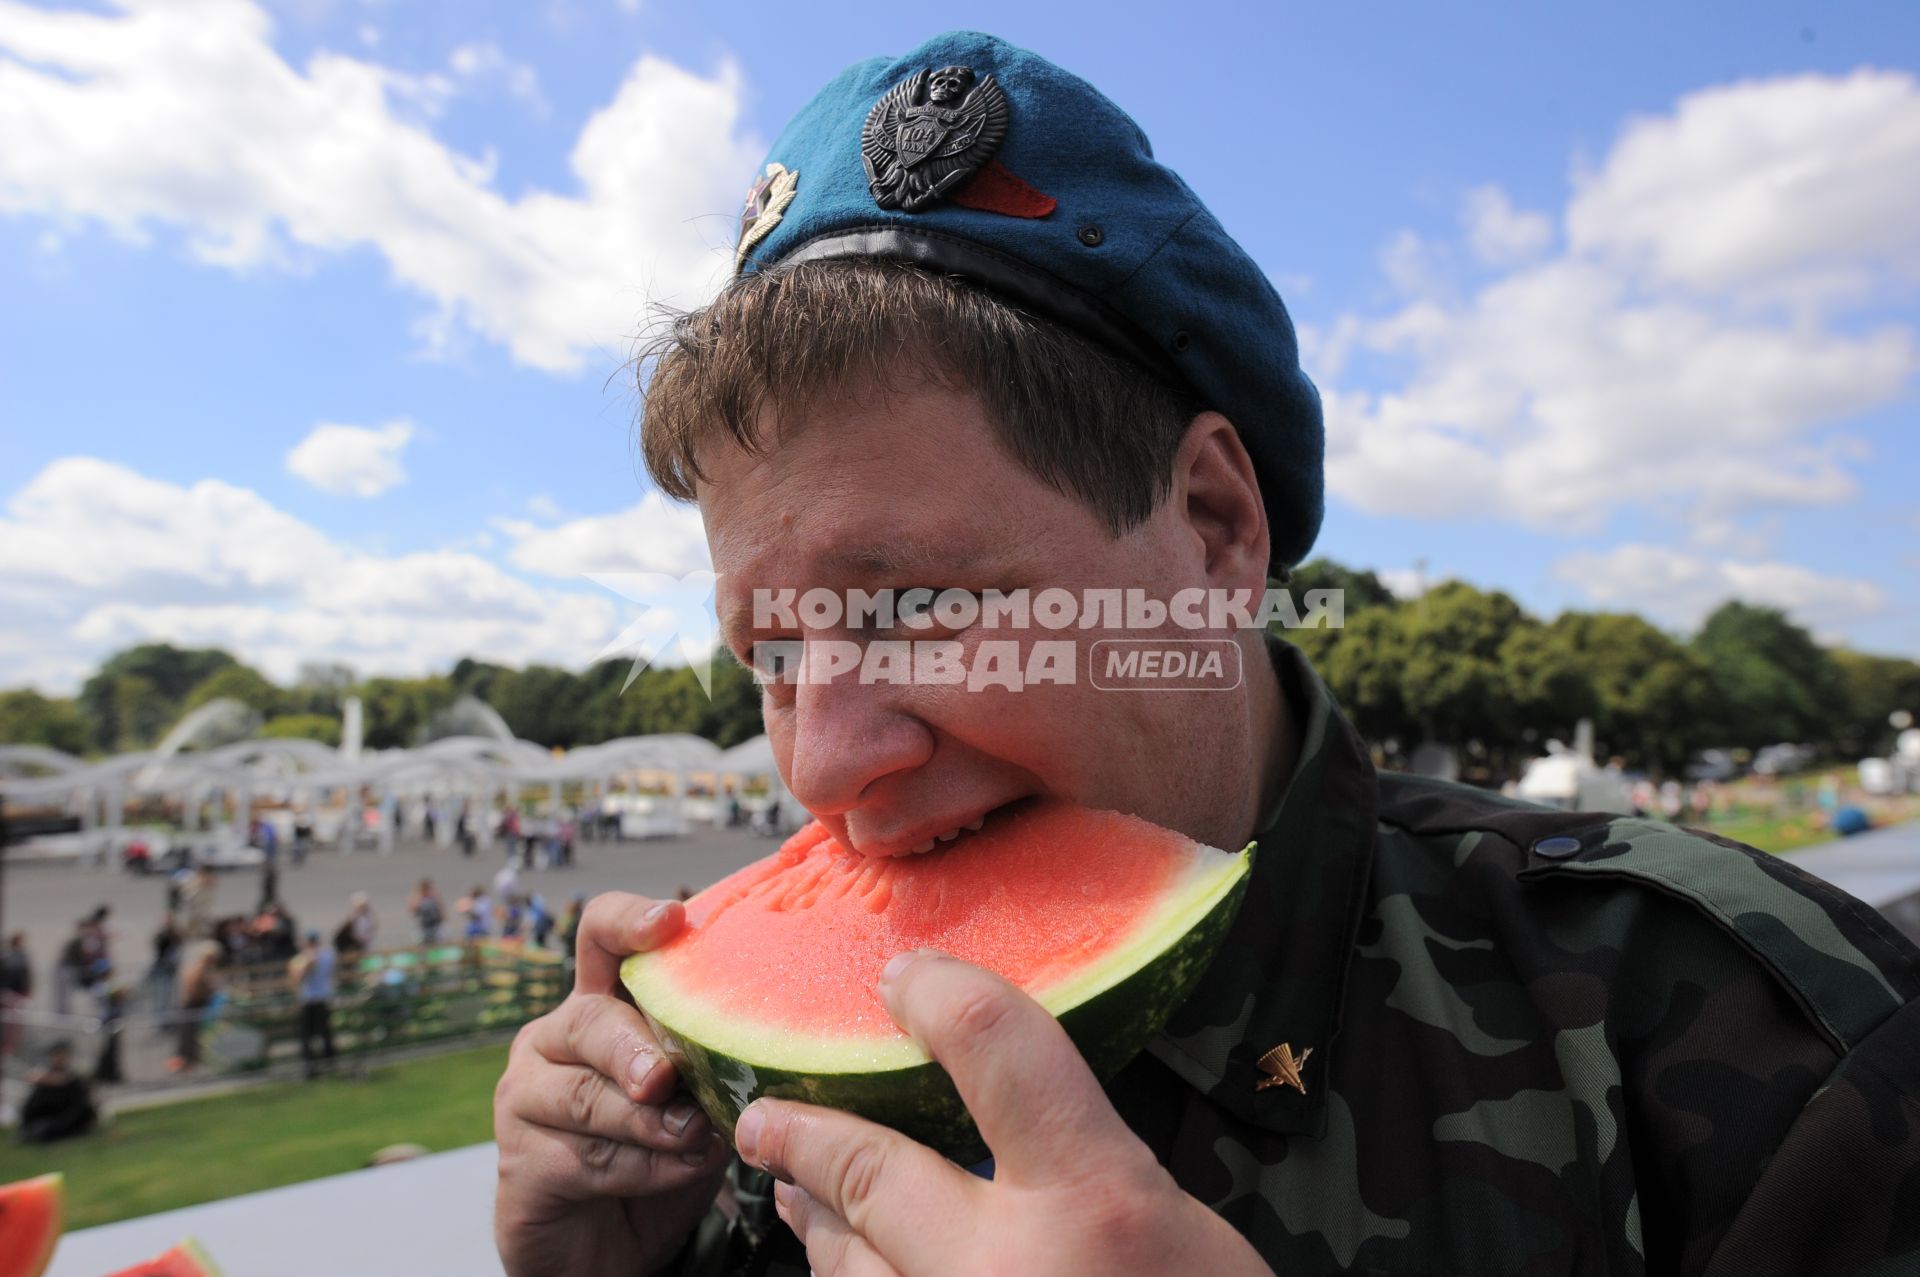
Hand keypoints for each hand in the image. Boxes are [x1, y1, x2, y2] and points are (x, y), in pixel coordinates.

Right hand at [494, 893, 728, 1276]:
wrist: (610, 1243)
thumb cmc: (662, 1151)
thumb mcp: (700, 1096)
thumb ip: (712, 1065)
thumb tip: (754, 1051)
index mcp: (601, 1002)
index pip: (600, 935)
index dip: (629, 920)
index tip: (671, 920)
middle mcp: (554, 1037)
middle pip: (591, 1021)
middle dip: (636, 1049)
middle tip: (667, 1079)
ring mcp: (527, 1095)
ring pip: (586, 1096)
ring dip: (650, 1124)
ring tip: (696, 1138)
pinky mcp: (519, 1159)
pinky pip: (584, 1157)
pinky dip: (642, 1168)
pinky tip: (675, 1170)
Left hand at [734, 950, 1273, 1276]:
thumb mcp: (1188, 1237)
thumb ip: (1089, 1171)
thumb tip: (994, 1119)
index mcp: (1095, 1205)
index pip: (999, 1050)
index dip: (943, 995)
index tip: (907, 980)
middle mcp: (1004, 1269)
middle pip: (869, 1169)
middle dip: (807, 1135)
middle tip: (766, 1117)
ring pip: (843, 1268)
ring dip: (811, 1224)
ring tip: (791, 1194)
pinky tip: (842, 1274)